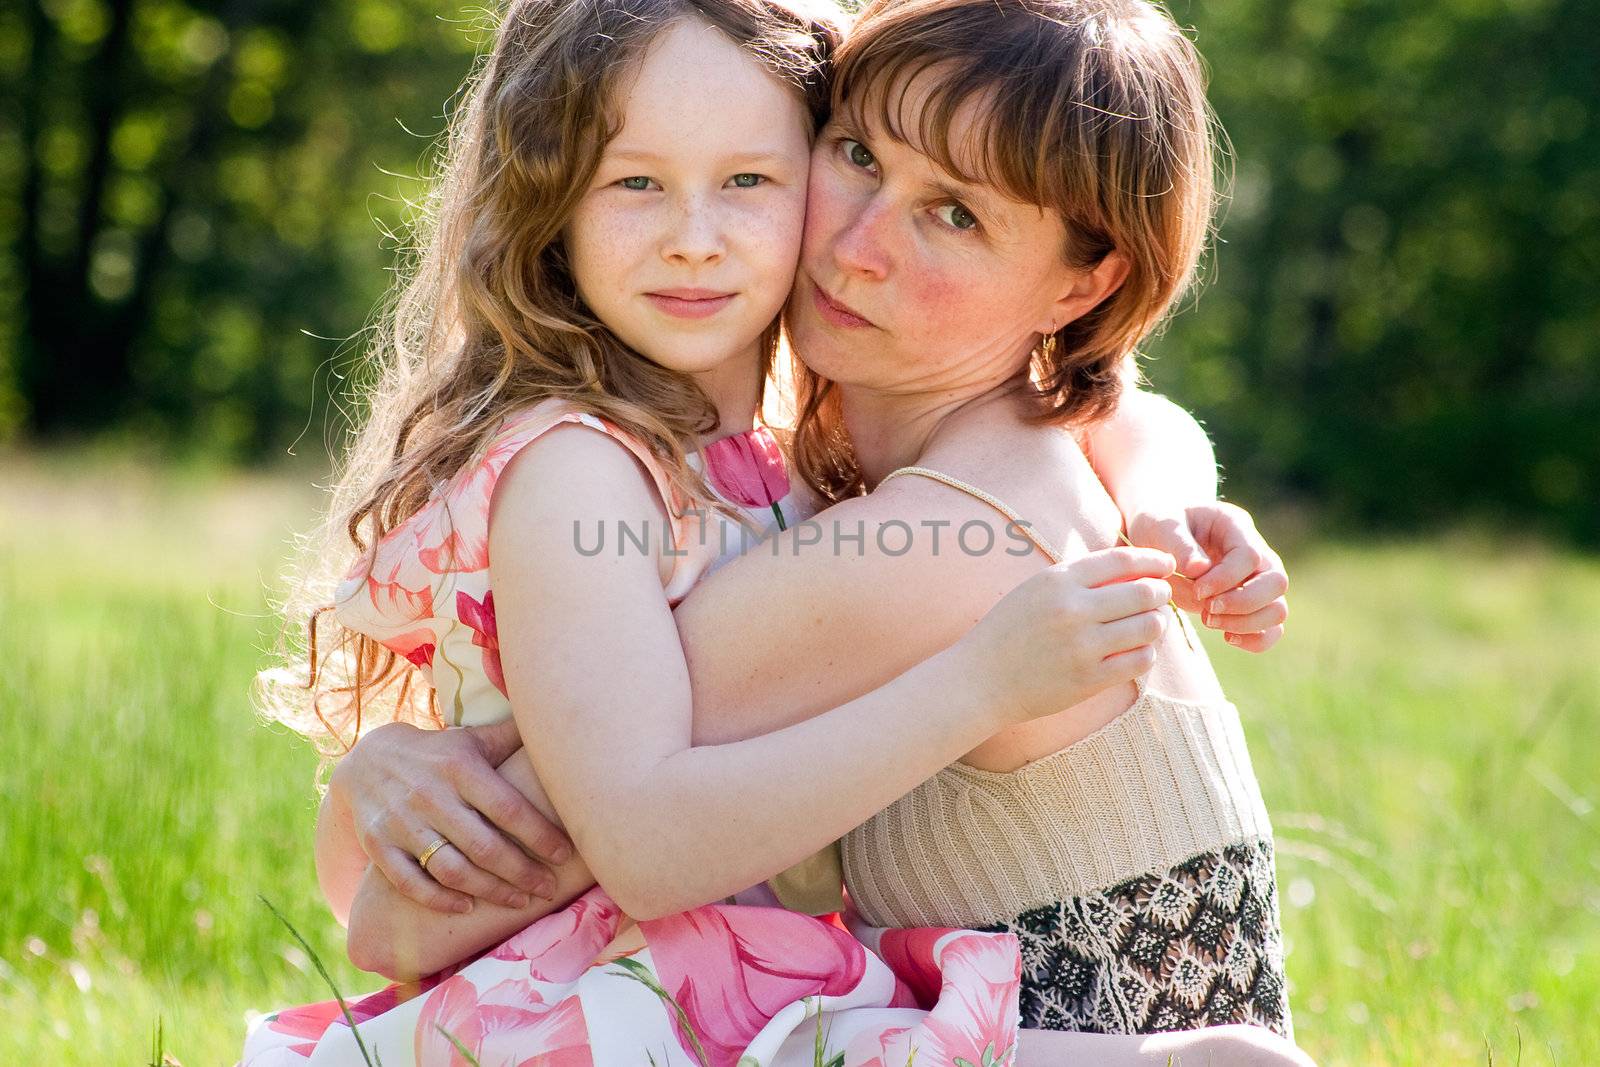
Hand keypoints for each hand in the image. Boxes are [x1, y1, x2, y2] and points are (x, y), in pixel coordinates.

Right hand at [327, 718, 573, 912]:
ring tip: (520, 902)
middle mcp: (431, 796)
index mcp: (460, 768)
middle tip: (548, 889)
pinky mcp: (379, 845)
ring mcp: (402, 823)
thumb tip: (561, 723)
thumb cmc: (439, 753)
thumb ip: (513, 738)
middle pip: (484, 846)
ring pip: (452, 870)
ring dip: (490, 891)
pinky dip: (440, 900)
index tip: (565, 855)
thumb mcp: (473, 739)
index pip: (508, 808)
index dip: (540, 835)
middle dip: (522, 873)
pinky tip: (467, 907)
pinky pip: (410, 883)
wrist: (367, 759)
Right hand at [962, 546, 1176, 722]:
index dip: (1153, 560)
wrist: (980, 679)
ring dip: (1158, 623)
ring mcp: (1082, 647)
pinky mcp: (1089, 680)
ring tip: (1151, 623)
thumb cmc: (1010, 630)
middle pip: (1144, 592)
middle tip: (1161, 596)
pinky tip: (1137, 650)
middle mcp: (1072, 610)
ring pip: (1149, 627)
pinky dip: (1147, 652)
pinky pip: (1140, 661)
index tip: (1165, 565)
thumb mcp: (1036, 589)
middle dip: (1161, 592)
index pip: (1123, 559)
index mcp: (1059, 581)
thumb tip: (1134, 567)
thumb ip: (1080, 577)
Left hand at [1125, 502, 1287, 652]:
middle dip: (1242, 603)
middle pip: (1277, 583)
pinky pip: (1271, 630)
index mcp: (1236, 526)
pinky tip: (1225, 636)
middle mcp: (1258, 553)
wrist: (1160, 539)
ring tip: (1208, 620)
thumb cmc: (1161, 526)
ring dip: (1245, 623)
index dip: (1225, 579)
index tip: (1197, 589)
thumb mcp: (1160, 525)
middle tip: (1206, 609)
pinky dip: (1254, 640)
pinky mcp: (1253, 604)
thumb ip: (1178, 543)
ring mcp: (1259, 580)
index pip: (1250, 556)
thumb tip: (1199, 570)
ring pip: (1278, 610)